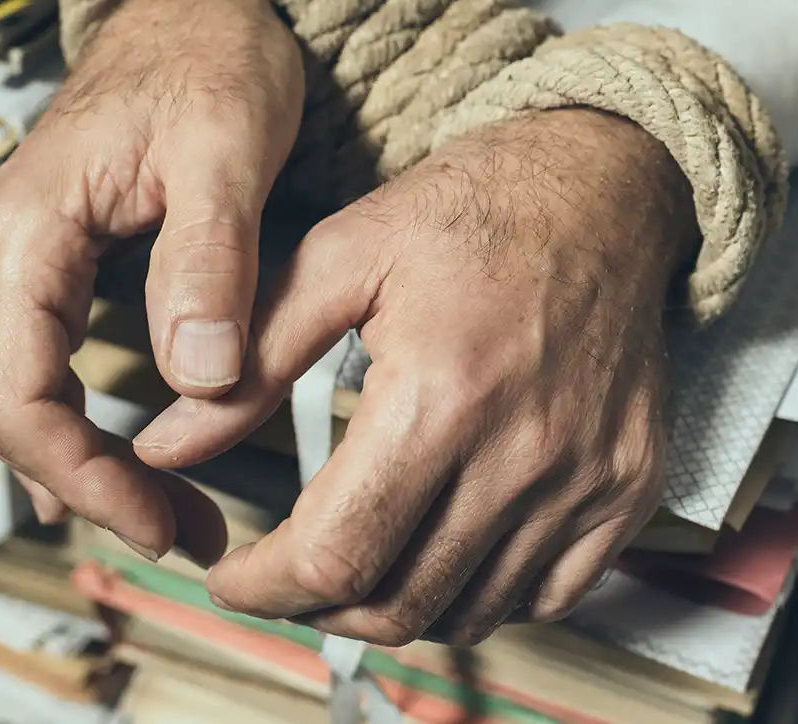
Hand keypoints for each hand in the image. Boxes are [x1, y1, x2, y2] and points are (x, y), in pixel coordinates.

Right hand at [0, 0, 303, 562]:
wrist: (208, 2)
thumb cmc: (212, 57)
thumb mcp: (223, 150)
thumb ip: (209, 261)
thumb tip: (200, 380)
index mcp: (26, 234)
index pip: (18, 396)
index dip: (83, 475)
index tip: (158, 520)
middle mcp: (13, 257)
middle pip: (17, 412)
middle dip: (92, 487)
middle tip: (184, 538)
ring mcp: (39, 263)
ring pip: (38, 395)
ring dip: (98, 466)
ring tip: (180, 518)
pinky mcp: (76, 267)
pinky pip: (66, 366)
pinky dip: (104, 424)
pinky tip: (153, 461)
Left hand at [130, 109, 697, 644]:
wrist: (605, 186)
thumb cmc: (477, 208)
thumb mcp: (344, 253)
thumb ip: (254, 359)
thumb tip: (167, 445)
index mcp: (444, 391)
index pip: (335, 553)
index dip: (263, 586)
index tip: (234, 575)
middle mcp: (524, 449)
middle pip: (399, 602)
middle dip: (318, 607)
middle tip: (287, 574)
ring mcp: (588, 476)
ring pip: (472, 611)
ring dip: (396, 608)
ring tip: (361, 561)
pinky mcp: (629, 485)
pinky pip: (551, 594)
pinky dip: (487, 595)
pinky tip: (449, 550)